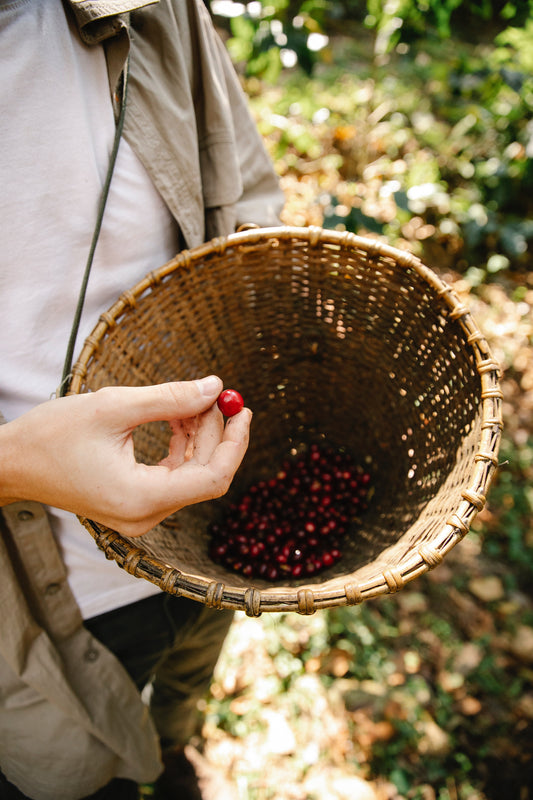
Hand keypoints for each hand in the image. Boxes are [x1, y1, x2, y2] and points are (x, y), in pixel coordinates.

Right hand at [0, 376, 250, 535]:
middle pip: (203, 473)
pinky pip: (171, 476)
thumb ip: (171, 398)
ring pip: (189, 473)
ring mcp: (139, 514)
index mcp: (141, 499)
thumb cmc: (52, 436)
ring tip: (190, 401)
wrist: (11, 463)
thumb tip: (215, 386)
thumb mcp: (114, 407)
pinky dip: (179, 446)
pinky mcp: (133, 505)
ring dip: (196, 436)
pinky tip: (177, 418)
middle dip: (213, 432)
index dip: (235, 443)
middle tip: (212, 394)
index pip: (213, 478)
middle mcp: (144, 516)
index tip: (243, 410)